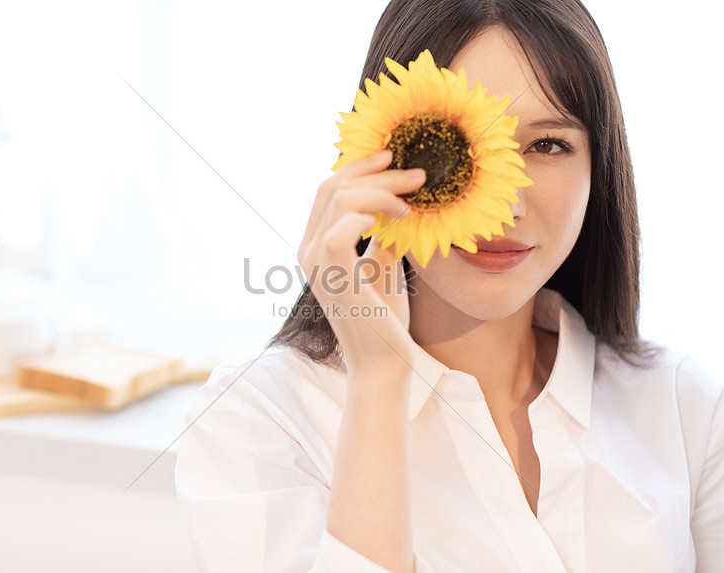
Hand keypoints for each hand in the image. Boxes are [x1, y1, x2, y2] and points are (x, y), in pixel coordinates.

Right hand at [297, 150, 426, 378]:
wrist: (383, 363)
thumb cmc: (384, 319)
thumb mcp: (383, 266)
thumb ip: (381, 236)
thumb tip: (396, 203)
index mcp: (315, 247)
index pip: (327, 191)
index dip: (358, 168)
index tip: (394, 159)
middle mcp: (307, 251)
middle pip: (331, 186)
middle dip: (376, 171)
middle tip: (416, 174)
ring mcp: (316, 262)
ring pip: (340, 198)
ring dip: (383, 190)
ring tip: (413, 201)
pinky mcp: (334, 274)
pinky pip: (342, 224)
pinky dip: (371, 212)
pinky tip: (397, 220)